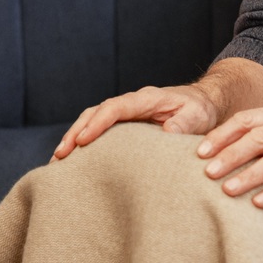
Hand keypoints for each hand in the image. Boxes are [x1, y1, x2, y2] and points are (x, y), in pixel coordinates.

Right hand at [53, 84, 223, 159]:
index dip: (97, 124)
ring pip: (93, 121)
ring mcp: (127, 114)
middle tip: (60, 155)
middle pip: (95, 113)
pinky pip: (101, 131)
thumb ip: (183, 124)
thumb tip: (167, 132)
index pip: (114, 108)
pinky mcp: (126, 125)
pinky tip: (76, 163)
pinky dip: (85, 143)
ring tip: (58, 162)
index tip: (82, 141)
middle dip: (75, 132)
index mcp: (146, 99)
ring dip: (75, 139)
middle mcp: (131, 104)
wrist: (204, 103)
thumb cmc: (201, 110)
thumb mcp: (197, 116)